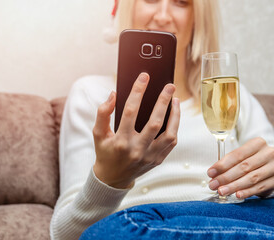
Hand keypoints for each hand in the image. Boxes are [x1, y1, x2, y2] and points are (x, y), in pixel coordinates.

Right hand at [93, 73, 179, 188]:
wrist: (113, 178)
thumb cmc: (105, 152)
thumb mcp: (98, 134)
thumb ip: (103, 113)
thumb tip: (114, 94)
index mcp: (120, 141)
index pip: (130, 111)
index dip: (138, 91)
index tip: (144, 77)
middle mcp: (137, 150)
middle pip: (155, 122)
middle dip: (163, 101)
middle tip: (169, 86)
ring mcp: (149, 156)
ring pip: (169, 134)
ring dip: (175, 115)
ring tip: (175, 100)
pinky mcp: (158, 160)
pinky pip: (171, 142)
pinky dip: (174, 128)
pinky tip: (173, 116)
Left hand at [207, 137, 273, 198]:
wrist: (272, 167)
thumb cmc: (251, 160)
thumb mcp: (242, 157)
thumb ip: (229, 163)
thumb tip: (213, 174)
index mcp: (258, 143)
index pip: (237, 154)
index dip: (222, 165)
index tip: (210, 173)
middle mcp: (269, 152)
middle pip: (244, 167)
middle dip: (226, 177)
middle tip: (213, 185)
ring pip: (252, 178)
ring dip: (234, 186)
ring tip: (222, 191)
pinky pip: (260, 187)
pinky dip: (247, 192)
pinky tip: (237, 195)